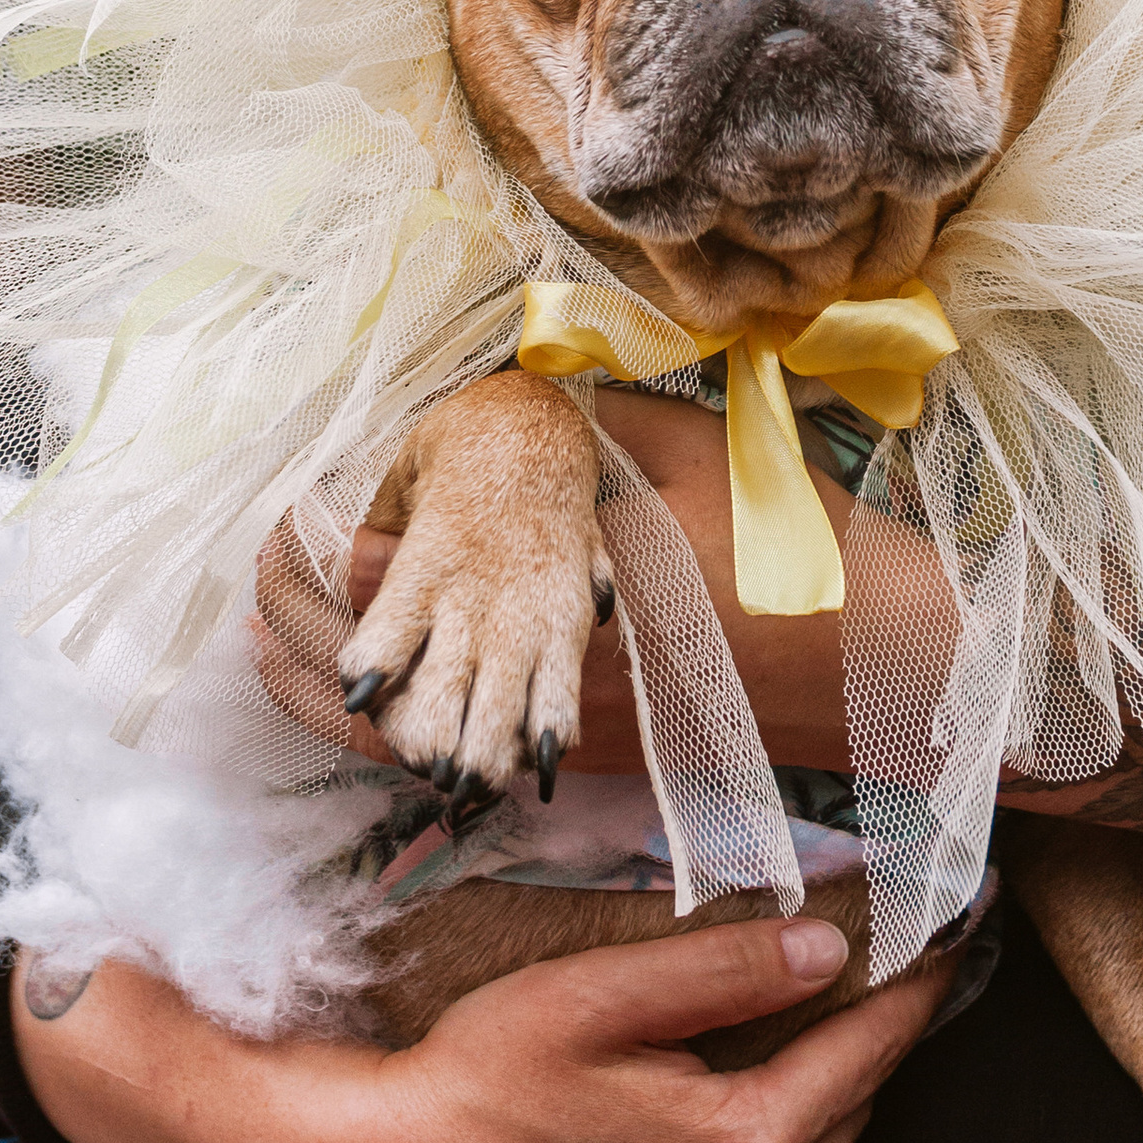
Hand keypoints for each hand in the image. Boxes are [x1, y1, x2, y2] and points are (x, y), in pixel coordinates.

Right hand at [13, 913, 946, 1142]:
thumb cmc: (485, 1077)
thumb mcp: (601, 997)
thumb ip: (724, 974)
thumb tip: (830, 950)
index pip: (863, 1056)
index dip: (912, 990)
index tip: (953, 936)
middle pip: (848, 1117)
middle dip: (872, 1042)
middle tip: (894, 967)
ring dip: (826, 1101)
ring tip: (826, 1023)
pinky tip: (751, 1105)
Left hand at [255, 386, 1142, 834]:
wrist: (884, 670)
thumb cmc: (791, 544)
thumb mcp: (688, 446)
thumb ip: (585, 420)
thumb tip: (506, 387)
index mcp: (550, 577)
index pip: (390, 566)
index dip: (324, 535)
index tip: (292, 498)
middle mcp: (534, 667)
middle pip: (366, 656)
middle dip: (297, 610)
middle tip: (259, 565)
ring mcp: (553, 726)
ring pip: (392, 723)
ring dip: (321, 677)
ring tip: (269, 635)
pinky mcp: (580, 755)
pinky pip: (445, 754)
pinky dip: (384, 725)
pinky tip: (357, 700)